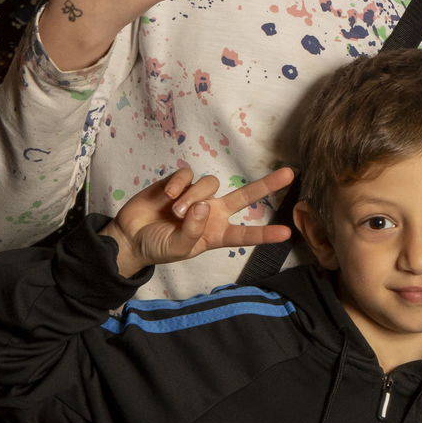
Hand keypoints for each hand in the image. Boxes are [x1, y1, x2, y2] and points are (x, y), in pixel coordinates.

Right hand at [109, 167, 293, 278]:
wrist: (131, 236)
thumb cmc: (158, 246)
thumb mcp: (177, 248)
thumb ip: (192, 231)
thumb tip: (204, 206)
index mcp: (216, 233)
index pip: (244, 234)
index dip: (264, 234)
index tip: (286, 233)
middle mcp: (212, 212)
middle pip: (245, 196)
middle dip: (267, 184)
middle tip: (290, 174)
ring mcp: (197, 195)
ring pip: (209, 184)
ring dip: (193, 197)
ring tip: (175, 212)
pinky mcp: (180, 182)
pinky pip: (188, 176)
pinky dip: (179, 185)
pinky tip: (166, 196)